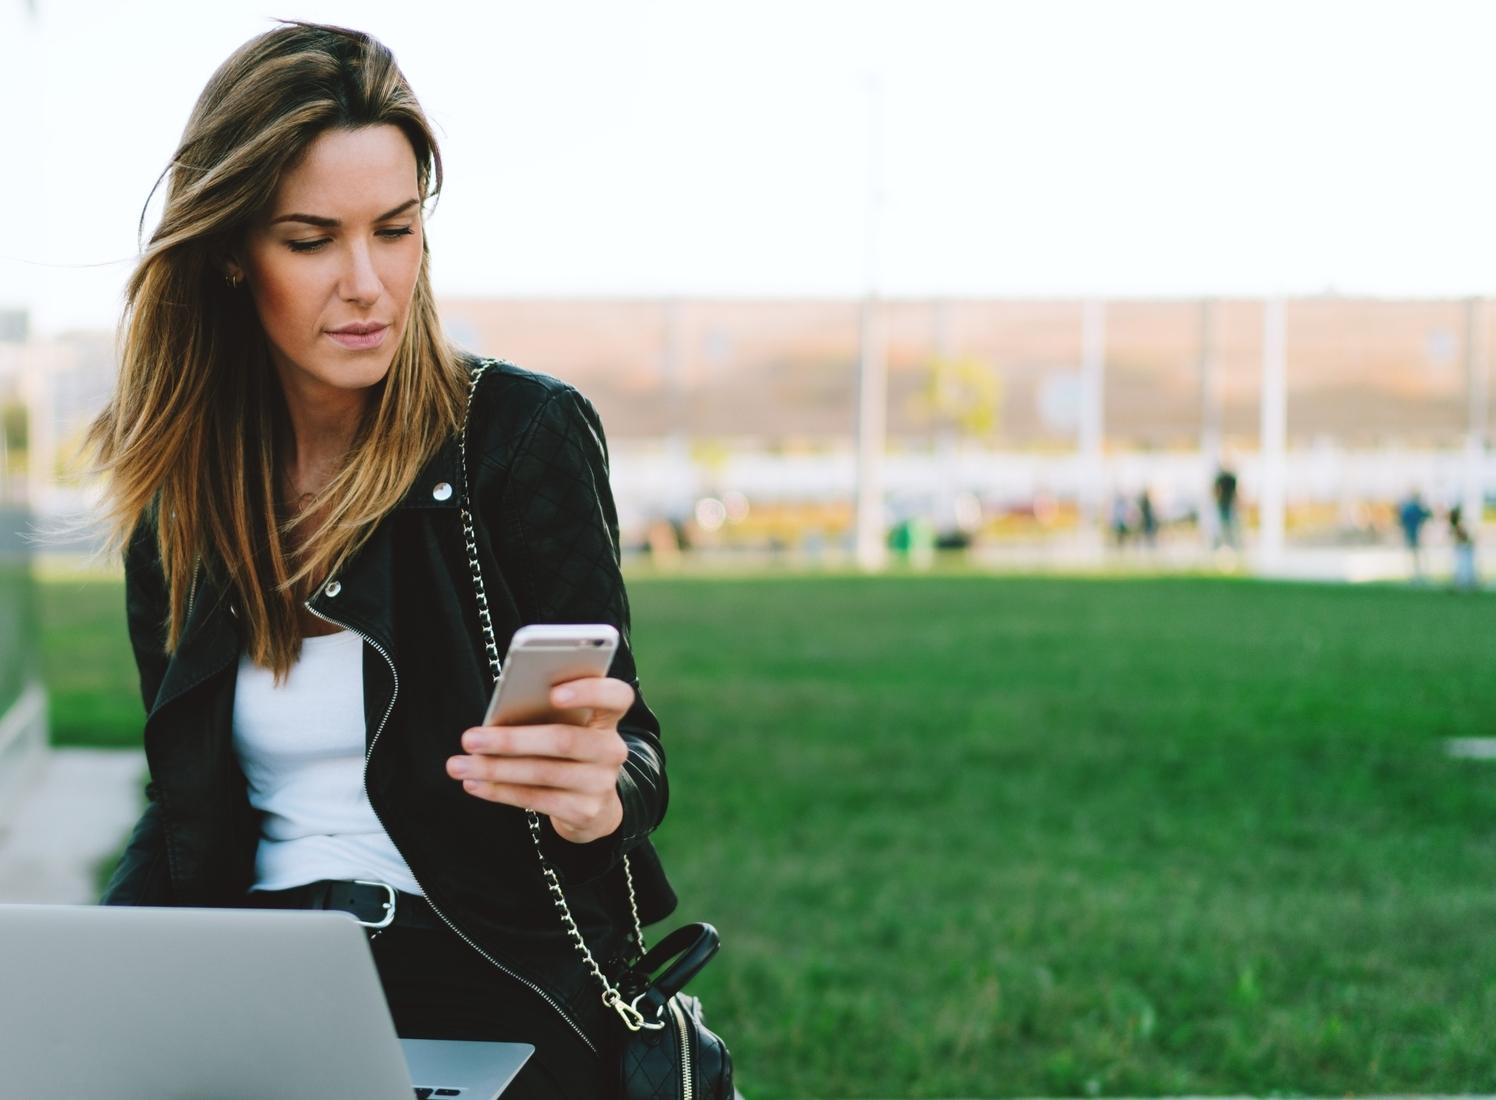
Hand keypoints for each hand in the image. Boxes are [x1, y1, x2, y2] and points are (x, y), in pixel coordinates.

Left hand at [446, 677, 633, 843]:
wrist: (593, 808)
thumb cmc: (567, 754)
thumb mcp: (566, 729)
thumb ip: (545, 716)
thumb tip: (497, 718)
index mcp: (607, 719)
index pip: (616, 696)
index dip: (590, 691)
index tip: (554, 692)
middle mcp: (611, 750)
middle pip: (564, 740)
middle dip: (511, 740)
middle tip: (470, 738)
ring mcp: (601, 783)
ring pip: (543, 772)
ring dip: (495, 769)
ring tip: (459, 765)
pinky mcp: (584, 811)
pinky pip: (535, 799)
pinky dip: (499, 791)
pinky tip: (474, 784)